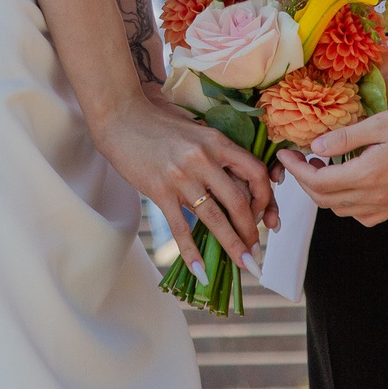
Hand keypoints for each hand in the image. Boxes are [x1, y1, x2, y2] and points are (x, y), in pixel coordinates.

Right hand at [93, 95, 276, 271]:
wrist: (121, 117)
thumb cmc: (159, 124)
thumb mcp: (196, 132)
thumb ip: (216, 154)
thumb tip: (235, 186)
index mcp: (217, 141)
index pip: (256, 172)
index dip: (266, 198)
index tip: (264, 216)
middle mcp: (203, 158)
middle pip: (239, 202)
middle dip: (251, 232)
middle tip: (255, 252)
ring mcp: (181, 176)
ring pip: (215, 218)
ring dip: (233, 245)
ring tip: (244, 264)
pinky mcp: (159, 191)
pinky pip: (181, 228)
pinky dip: (192, 253)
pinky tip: (201, 271)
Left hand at [277, 101, 387, 225]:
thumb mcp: (378, 123)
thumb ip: (344, 138)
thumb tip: (314, 147)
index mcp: (367, 175)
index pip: (317, 182)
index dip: (295, 169)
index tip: (285, 153)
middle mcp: (375, 197)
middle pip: (325, 199)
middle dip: (305, 180)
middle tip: (300, 158)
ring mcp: (387, 206)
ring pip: (341, 210)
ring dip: (324, 192)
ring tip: (323, 166)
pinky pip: (362, 216)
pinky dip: (347, 204)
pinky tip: (349, 183)